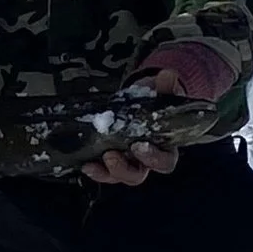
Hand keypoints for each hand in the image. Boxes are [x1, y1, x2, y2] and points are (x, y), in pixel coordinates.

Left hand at [84, 62, 184, 188]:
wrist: (140, 99)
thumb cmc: (154, 101)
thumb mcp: (162, 92)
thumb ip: (167, 87)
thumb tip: (167, 76)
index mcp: (164, 147)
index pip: (164, 162)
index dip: (153, 158)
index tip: (139, 146)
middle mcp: (145, 160)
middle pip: (138, 175)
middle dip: (123, 169)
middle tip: (111, 155)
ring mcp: (126, 161)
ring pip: (118, 176)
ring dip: (105, 172)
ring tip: (93, 163)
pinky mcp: (109, 159)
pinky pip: (102, 171)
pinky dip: (94, 170)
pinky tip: (85, 164)